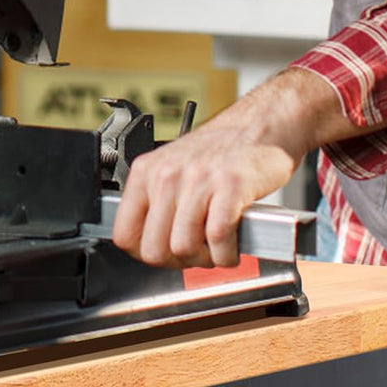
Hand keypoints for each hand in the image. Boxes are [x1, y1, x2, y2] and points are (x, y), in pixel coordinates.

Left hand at [111, 68, 350, 268]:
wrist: (263, 123)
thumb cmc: (222, 150)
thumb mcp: (173, 168)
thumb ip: (157, 202)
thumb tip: (149, 245)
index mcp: (146, 172)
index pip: (124, 234)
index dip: (143, 254)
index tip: (163, 256)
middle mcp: (166, 175)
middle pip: (153, 249)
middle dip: (177, 262)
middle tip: (195, 255)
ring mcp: (197, 180)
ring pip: (184, 248)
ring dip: (204, 260)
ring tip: (215, 250)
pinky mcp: (229, 186)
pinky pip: (217, 239)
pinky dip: (226, 254)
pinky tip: (231, 248)